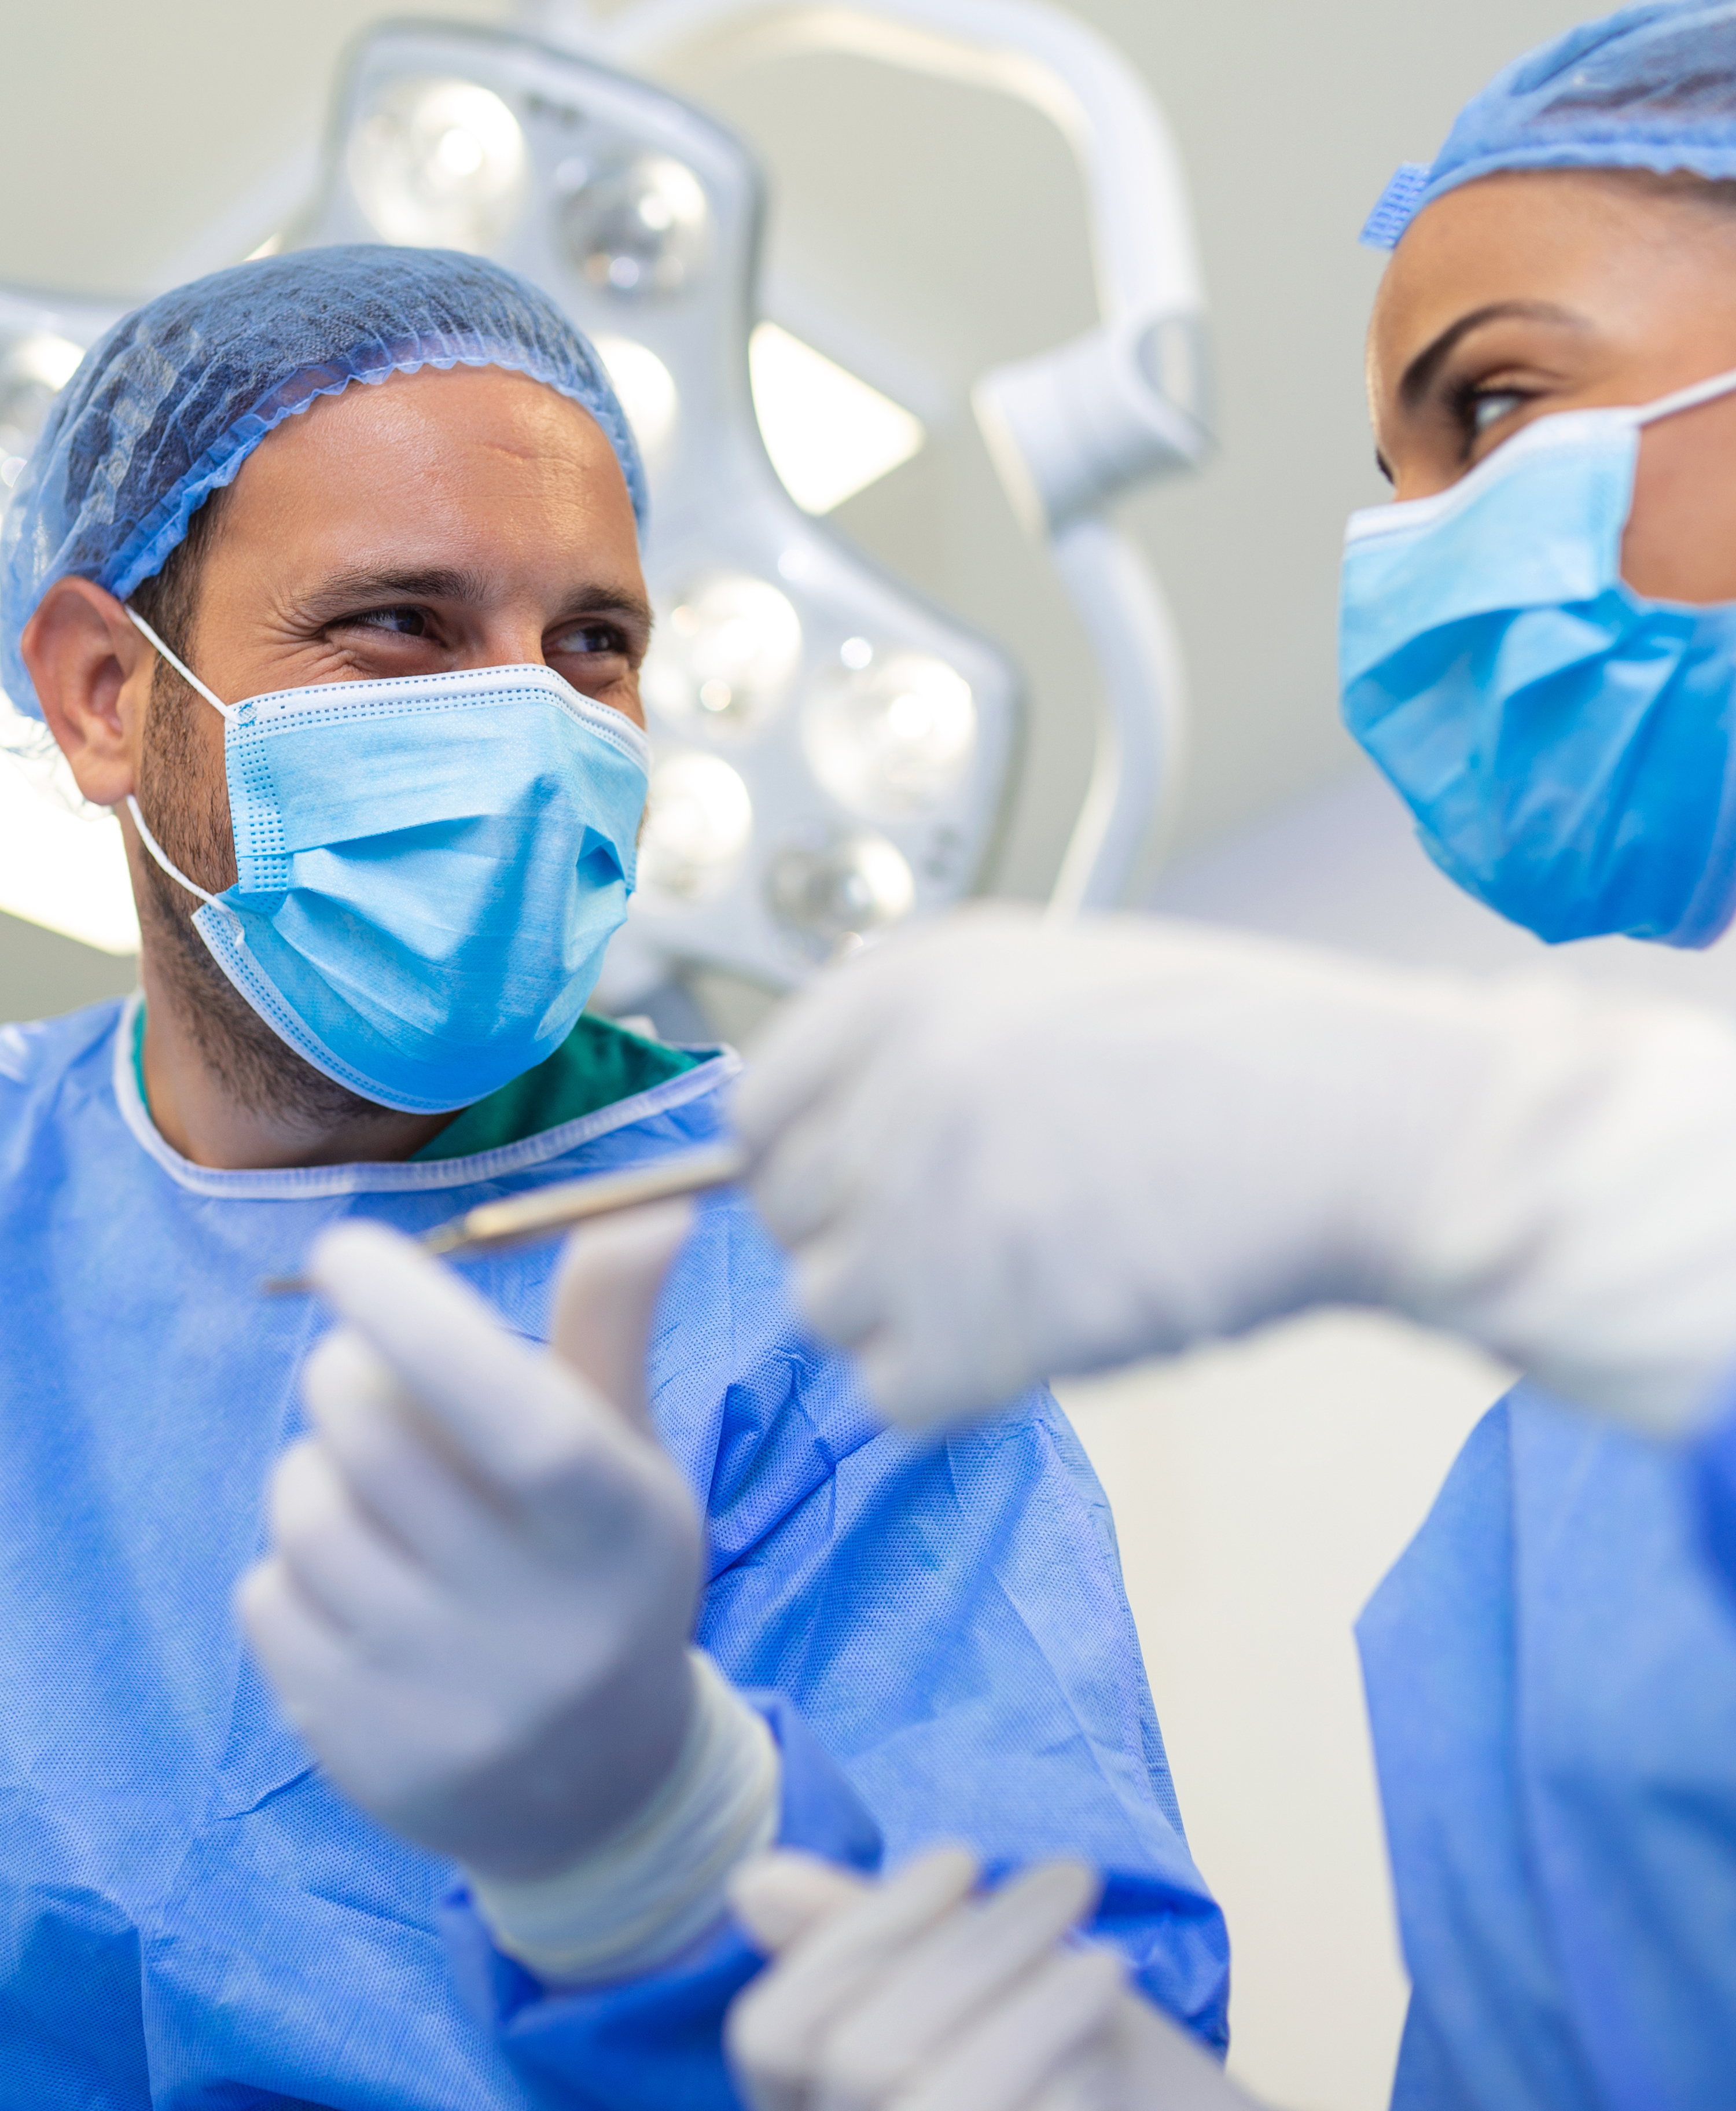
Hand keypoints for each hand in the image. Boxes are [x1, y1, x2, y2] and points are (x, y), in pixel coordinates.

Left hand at [238, 1202, 701, 1879]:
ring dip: (315, 1473)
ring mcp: (441, 1695)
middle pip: (372, 1442)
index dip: (422, 1321)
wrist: (595, 1791)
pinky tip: (358, 1587)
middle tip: (369, 1382)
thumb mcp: (632, 1458)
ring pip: (305, 1513)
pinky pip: (265, 1596)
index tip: (346, 1248)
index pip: (511, 1414)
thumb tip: (653, 1207)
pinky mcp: (356, 1748)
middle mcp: (535, 1620)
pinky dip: (292, 1567)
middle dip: (347, 1378)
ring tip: (373, 1494)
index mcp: (614, 1528)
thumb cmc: (609, 1578)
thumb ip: (615, 1331)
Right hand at [724, 1849, 1262, 2110]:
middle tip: (1075, 1876)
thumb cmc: (1051, 2058)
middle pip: (860, 2055)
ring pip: (929, 2104)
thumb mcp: (960, 1989)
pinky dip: (1062, 2089)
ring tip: (1107, 1960)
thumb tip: (753, 1880)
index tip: (962, 1853)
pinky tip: (1102, 2062)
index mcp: (801, 2109)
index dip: (859, 1931)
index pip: (770, 2031)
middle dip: (974, 1946)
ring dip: (1031, 2011)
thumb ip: (866, 1939)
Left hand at [736, 905, 1735, 1433]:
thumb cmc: (1238, 1052)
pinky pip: (889, 1399)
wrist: (1365, 1127)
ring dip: (904, 1321)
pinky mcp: (971, 1335)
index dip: (810, 1159)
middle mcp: (889, 1091)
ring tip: (1019, 1291)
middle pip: (784, 1217)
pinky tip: (1036, 1345)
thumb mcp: (1048, 989)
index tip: (867, 1186)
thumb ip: (922, 1048)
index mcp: (903, 988)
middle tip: (972, 1243)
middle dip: (860, 1239)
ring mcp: (922, 1217)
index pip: (754, 1110)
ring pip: (826, 1312)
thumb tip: (835, 1133)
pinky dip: (950, 1394)